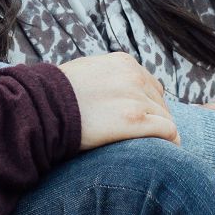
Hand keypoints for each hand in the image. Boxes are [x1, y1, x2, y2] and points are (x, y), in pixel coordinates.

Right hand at [59, 52, 181, 151]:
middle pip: (161, 102)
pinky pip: (168, 131)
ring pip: (166, 117)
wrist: (44, 106)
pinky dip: (170, 142)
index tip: (140, 120)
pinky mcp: (135, 120)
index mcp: (123, 62)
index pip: (151, 85)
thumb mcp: (87, 72)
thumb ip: (109, 77)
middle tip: (143, 138)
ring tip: (151, 148)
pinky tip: (164, 152)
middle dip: (155, 119)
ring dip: (160, 133)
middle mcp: (133, 76)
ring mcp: (135, 97)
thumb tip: (116, 92)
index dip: (147, 105)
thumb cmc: (59, 95)